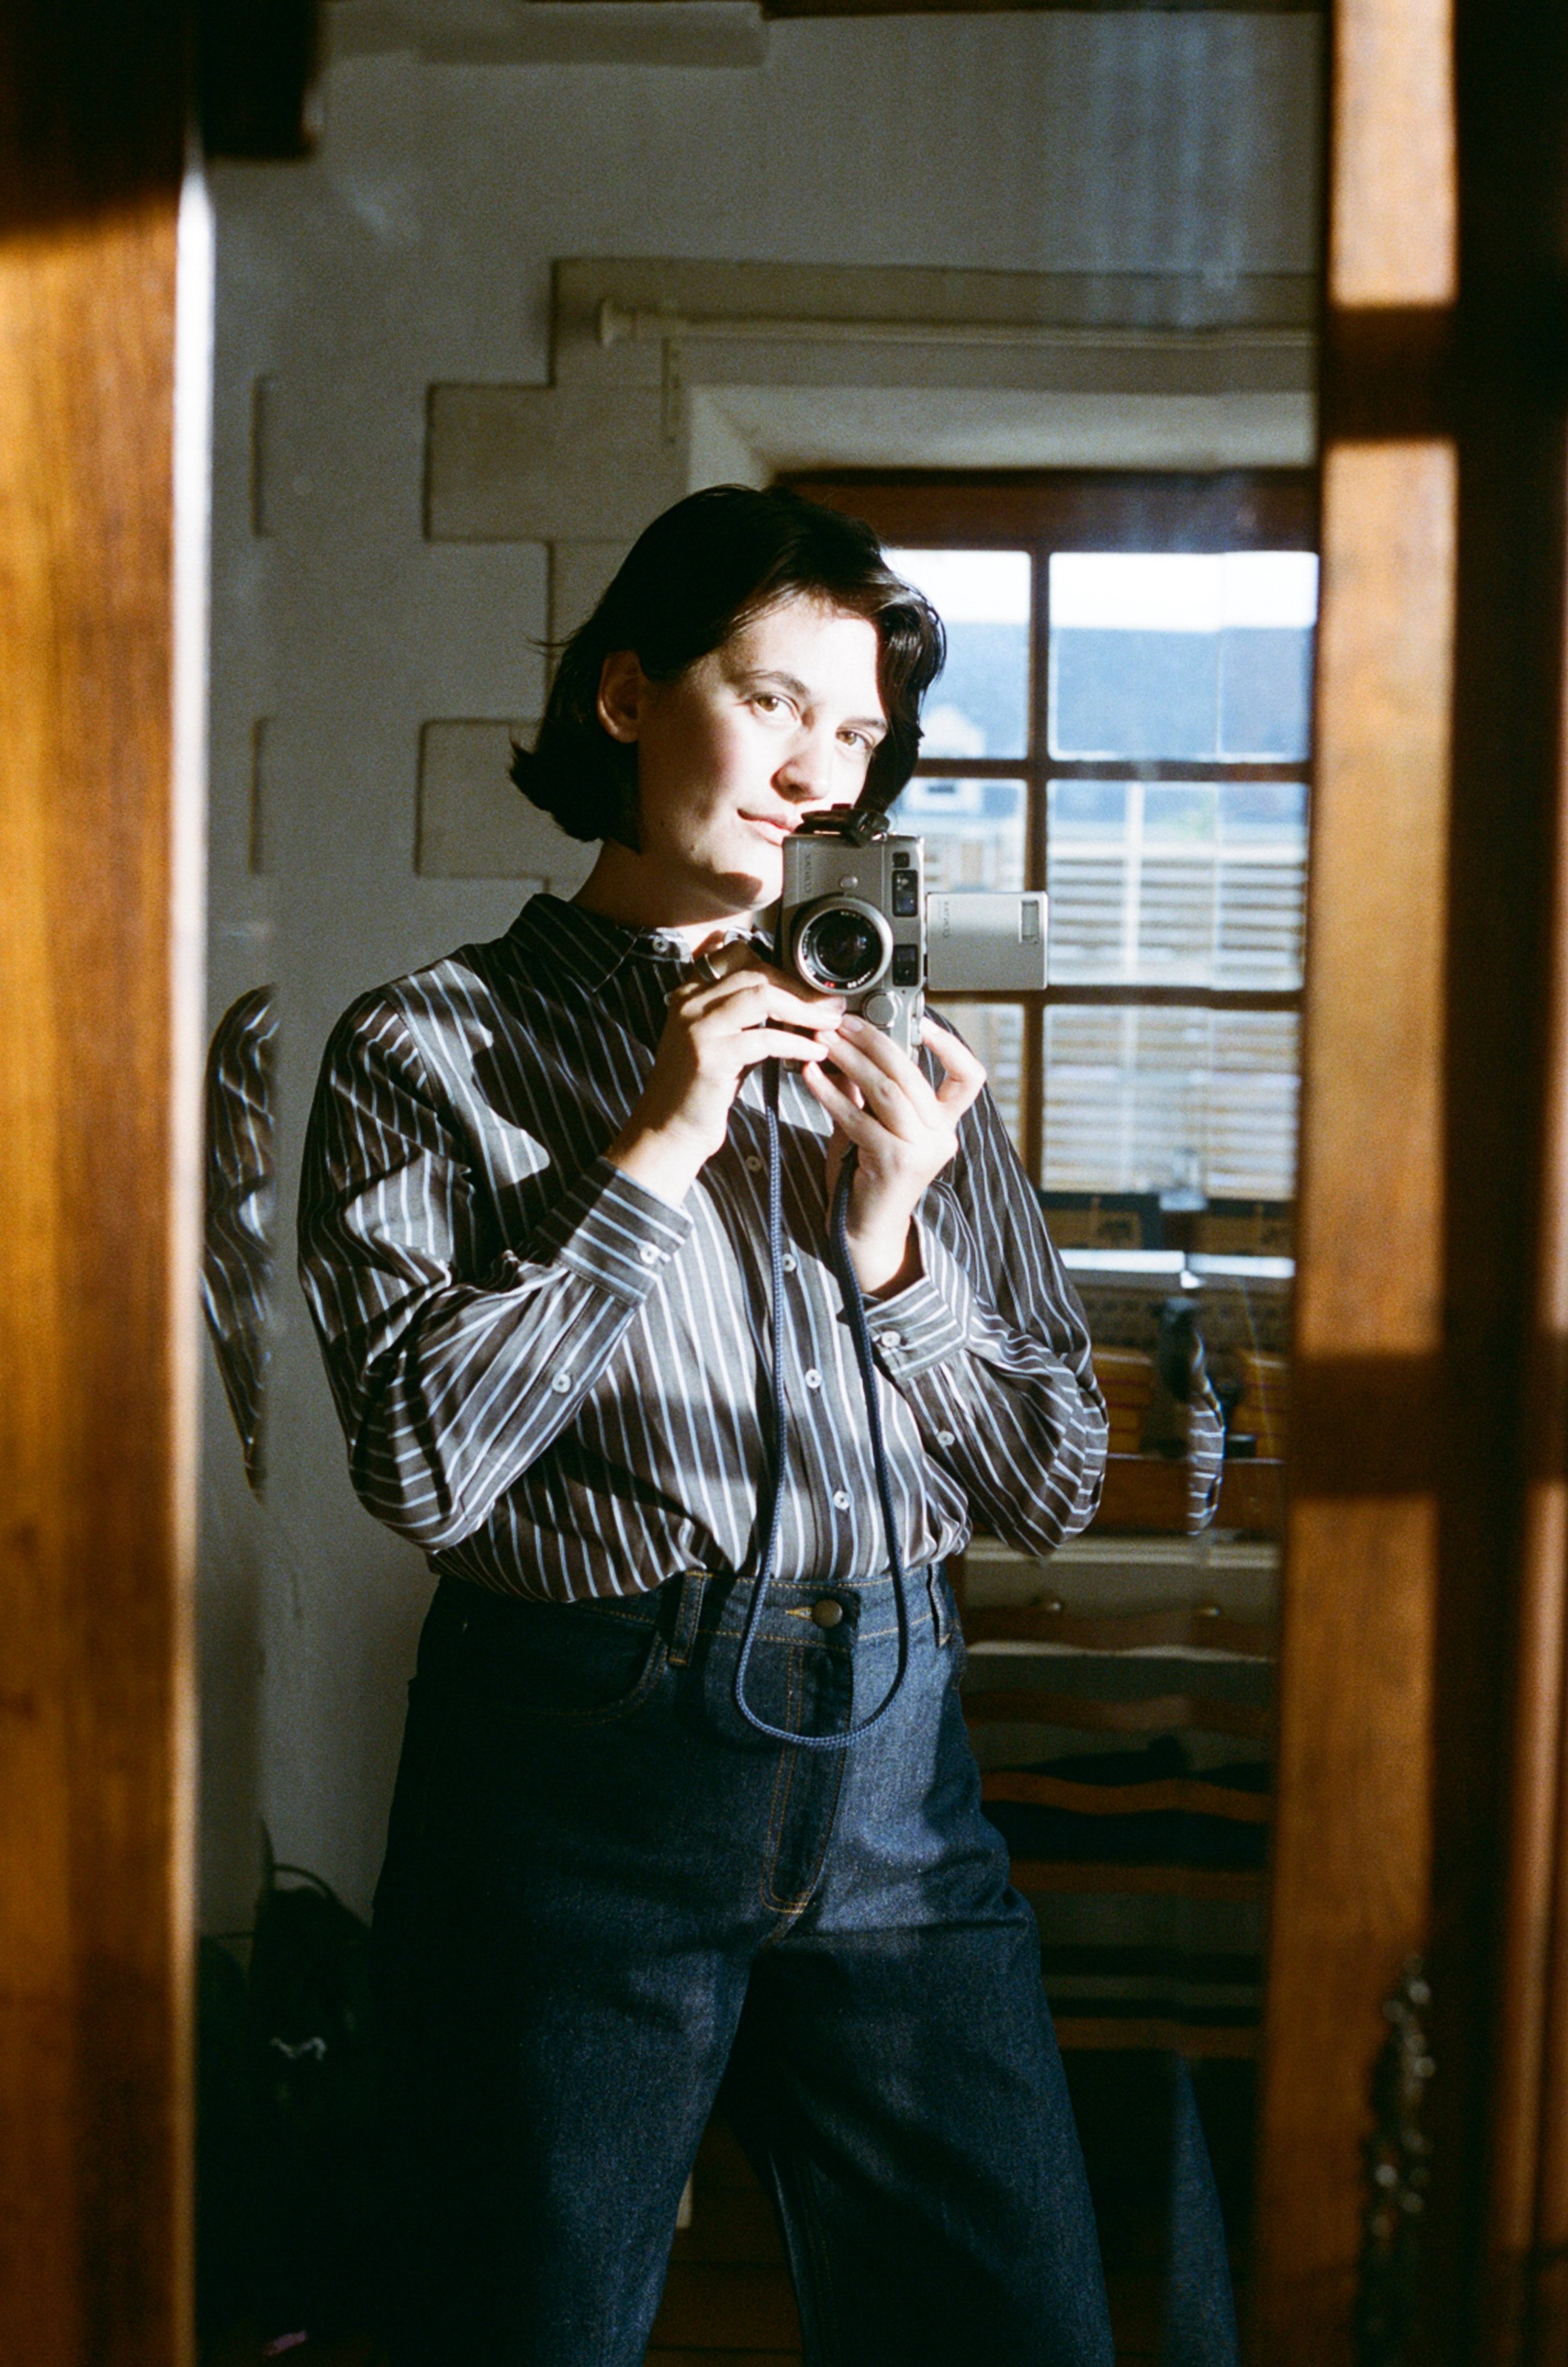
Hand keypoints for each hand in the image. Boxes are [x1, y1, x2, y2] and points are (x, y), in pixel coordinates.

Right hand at [607, 936, 843, 1204]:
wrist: (669, 1132)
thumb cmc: (700, 1090)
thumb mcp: (718, 1039)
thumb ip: (741, 1012)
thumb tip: (785, 991)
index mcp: (689, 992)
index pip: (738, 953)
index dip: (780, 965)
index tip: (809, 986)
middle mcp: (689, 1002)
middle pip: (755, 971)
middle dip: (800, 987)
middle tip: (831, 1006)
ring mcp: (697, 1027)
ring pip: (761, 995)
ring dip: (803, 1009)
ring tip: (829, 1024)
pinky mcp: (710, 1056)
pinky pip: (765, 1037)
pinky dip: (797, 1042)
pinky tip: (816, 1052)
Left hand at [801, 1012, 985, 1293]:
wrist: (863, 1232)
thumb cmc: (866, 1175)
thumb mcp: (874, 1124)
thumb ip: (870, 1090)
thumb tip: (848, 1044)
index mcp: (943, 1123)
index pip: (968, 1077)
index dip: (950, 1046)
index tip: (921, 1021)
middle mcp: (941, 1136)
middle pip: (913, 1074)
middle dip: (875, 1041)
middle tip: (844, 1024)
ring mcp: (921, 1150)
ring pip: (887, 1090)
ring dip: (851, 1061)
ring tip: (824, 1042)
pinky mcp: (894, 1162)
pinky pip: (859, 1117)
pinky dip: (831, 1093)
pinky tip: (810, 1077)